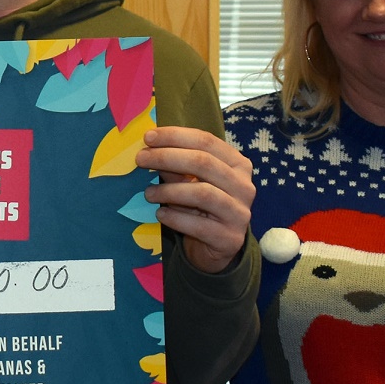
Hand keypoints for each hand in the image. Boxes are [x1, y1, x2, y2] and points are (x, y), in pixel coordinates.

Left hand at [136, 127, 254, 273]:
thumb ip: (176, 166)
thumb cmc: (201, 207)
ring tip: (148, 193)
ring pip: (202, 193)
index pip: (206, 141)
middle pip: (203, 163)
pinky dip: (175, 218)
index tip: (148, 137)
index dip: (175, 136)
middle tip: (140, 159)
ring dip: (169, 191)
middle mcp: (244, 186)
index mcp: (237, 164)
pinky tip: (160, 214)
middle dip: (167, 157)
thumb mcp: (189, 182)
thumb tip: (150, 148)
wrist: (216, 247)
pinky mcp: (230, 238)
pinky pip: (199, 225)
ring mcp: (240, 213)